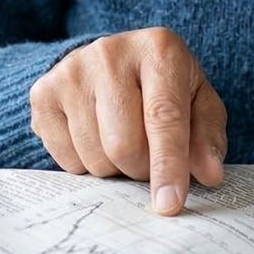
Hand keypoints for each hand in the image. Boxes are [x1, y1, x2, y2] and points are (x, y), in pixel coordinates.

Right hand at [29, 27, 227, 214]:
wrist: (113, 59)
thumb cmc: (163, 85)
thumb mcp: (196, 100)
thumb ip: (207, 135)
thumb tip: (210, 174)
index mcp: (159, 48)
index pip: (163, 116)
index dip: (168, 165)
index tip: (170, 204)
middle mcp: (112, 52)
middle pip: (124, 144)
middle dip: (140, 169)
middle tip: (147, 159)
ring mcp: (73, 70)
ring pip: (94, 156)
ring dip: (113, 168)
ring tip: (122, 141)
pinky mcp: (44, 91)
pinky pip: (66, 159)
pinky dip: (85, 164)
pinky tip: (95, 135)